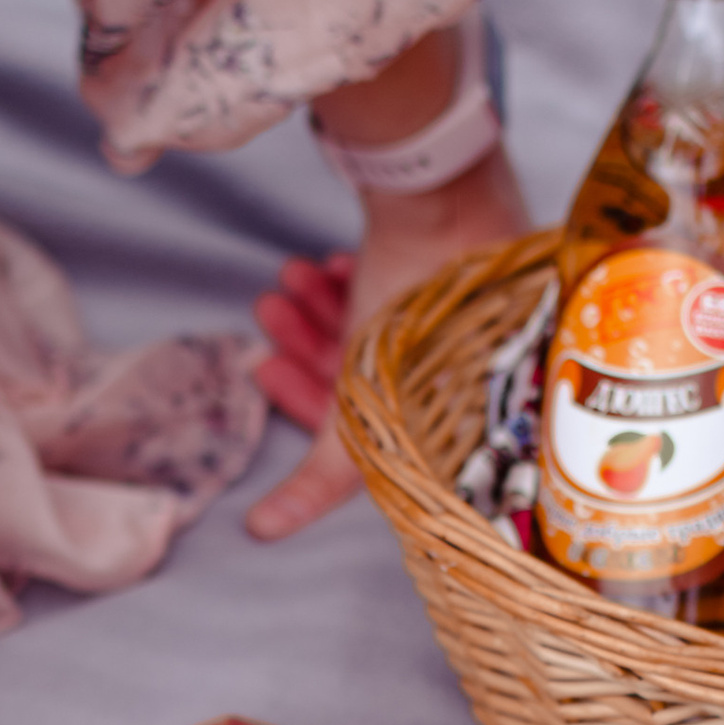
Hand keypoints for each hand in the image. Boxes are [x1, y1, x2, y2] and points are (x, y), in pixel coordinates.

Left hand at [246, 142, 529, 539]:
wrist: (442, 192)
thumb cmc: (415, 297)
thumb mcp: (360, 401)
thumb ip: (319, 474)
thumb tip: (262, 531)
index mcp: (453, 403)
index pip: (372, 423)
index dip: (307, 404)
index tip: (265, 369)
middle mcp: (461, 365)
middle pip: (366, 373)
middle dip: (306, 347)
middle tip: (269, 314)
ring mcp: (457, 314)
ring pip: (371, 327)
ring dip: (317, 310)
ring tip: (285, 281)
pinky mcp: (449, 267)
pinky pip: (390, 285)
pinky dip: (347, 281)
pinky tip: (321, 265)